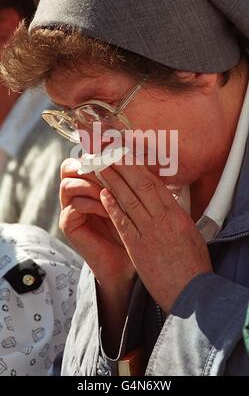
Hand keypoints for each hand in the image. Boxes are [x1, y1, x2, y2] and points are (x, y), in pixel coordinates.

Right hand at [59, 158, 135, 288]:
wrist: (126, 259)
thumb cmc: (132, 225)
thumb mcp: (130, 197)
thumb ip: (126, 176)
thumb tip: (132, 150)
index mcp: (88, 181)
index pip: (81, 157)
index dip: (96, 155)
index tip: (116, 156)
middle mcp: (75, 192)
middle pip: (68, 167)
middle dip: (89, 167)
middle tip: (109, 172)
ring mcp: (69, 208)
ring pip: (68, 184)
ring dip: (91, 185)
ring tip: (110, 193)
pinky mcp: (68, 224)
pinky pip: (74, 206)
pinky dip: (92, 205)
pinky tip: (108, 211)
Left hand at [99, 162, 212, 312]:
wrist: (192, 292)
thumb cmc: (192, 264)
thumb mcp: (190, 232)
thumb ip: (175, 214)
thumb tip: (164, 200)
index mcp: (177, 214)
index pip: (155, 184)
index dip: (138, 167)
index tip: (126, 155)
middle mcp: (163, 219)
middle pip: (140, 186)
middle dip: (123, 167)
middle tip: (108, 153)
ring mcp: (149, 233)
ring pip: (129, 200)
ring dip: (113, 182)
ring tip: (100, 167)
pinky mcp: (138, 249)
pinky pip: (123, 223)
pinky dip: (112, 207)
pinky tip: (103, 194)